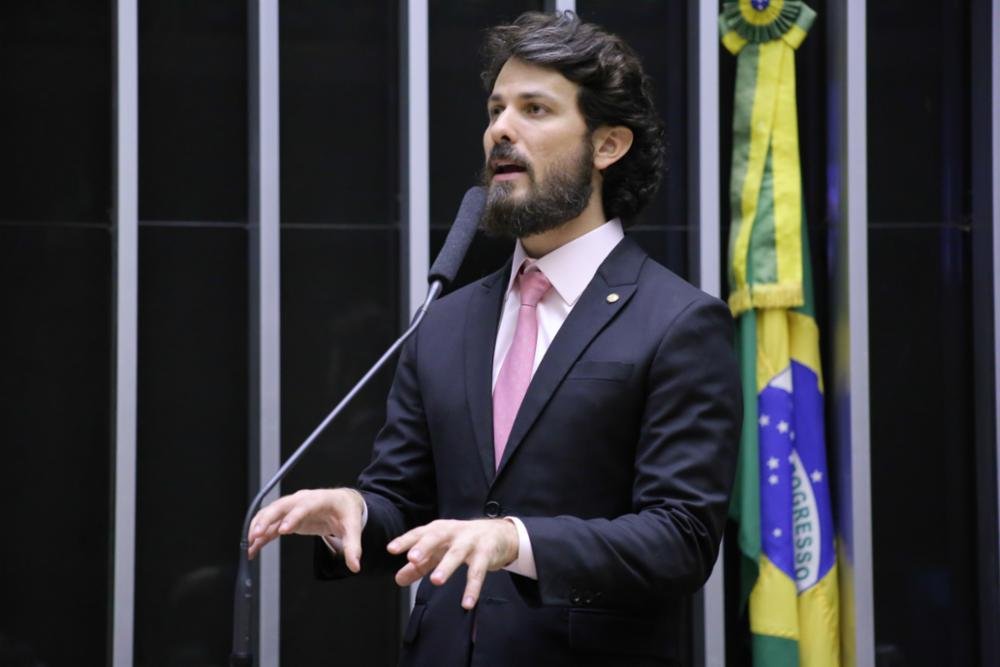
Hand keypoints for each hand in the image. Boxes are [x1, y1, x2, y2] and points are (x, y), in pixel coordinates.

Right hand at [247, 488, 364, 571]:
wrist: (342, 503)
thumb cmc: (346, 511)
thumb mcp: (353, 527)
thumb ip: (352, 547)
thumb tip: (355, 566)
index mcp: (320, 500)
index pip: (305, 506)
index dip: (293, 517)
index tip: (283, 529)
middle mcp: (302, 500)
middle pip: (281, 506)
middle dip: (267, 519)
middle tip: (256, 535)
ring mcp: (293, 507)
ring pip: (271, 513)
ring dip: (258, 526)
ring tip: (250, 543)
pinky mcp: (287, 517)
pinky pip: (271, 524)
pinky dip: (261, 535)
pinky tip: (253, 548)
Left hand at [387, 519, 518, 609]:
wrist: (499, 534)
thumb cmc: (464, 540)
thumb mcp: (440, 550)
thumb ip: (419, 565)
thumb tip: (399, 579)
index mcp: (440, 530)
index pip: (420, 533)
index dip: (406, 540)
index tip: (392, 549)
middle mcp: (454, 532)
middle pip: (437, 536)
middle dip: (425, 546)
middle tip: (413, 559)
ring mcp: (471, 541)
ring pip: (458, 553)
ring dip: (447, 566)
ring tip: (435, 580)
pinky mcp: (486, 553)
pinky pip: (478, 571)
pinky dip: (473, 588)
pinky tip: (467, 602)